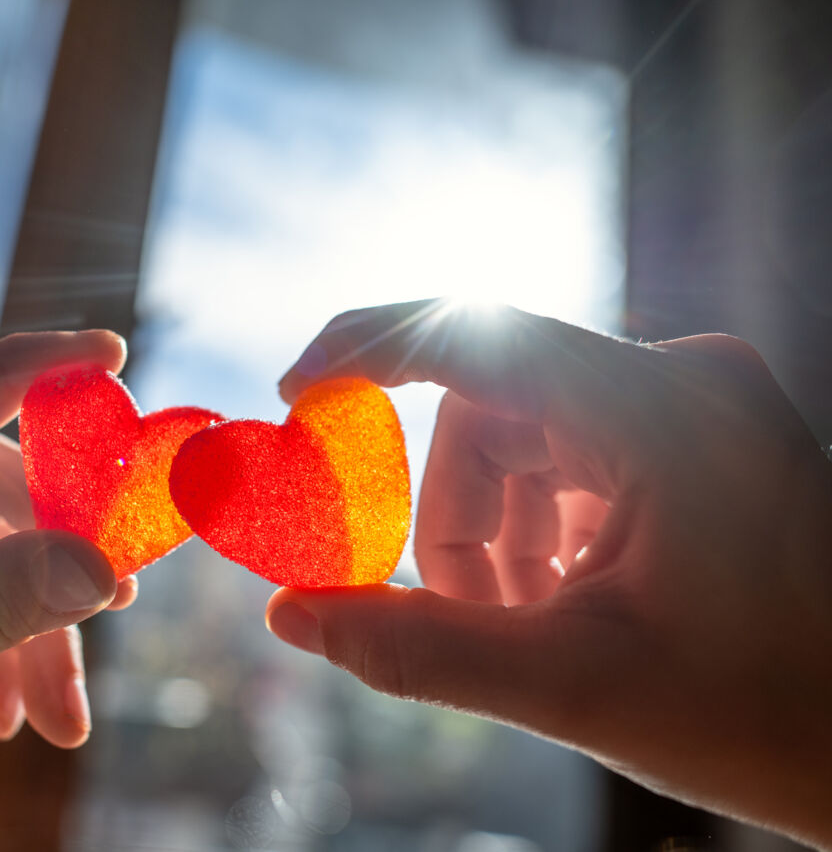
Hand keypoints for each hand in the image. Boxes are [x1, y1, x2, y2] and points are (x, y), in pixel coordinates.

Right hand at [265, 300, 831, 847]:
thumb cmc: (762, 718)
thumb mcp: (574, 688)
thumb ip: (419, 649)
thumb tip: (290, 614)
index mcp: (664, 416)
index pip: (478, 333)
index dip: (368, 351)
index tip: (291, 396)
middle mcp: (682, 380)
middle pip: (490, 412)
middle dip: (454, 518)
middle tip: (468, 618)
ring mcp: (691, 402)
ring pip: (520, 438)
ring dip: (495, 532)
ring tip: (529, 627)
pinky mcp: (691, 431)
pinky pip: (567, 452)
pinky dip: (538, 525)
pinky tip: (566, 602)